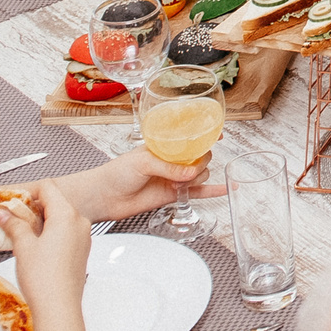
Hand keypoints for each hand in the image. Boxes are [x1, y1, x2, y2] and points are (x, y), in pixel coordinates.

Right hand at [3, 180, 92, 319]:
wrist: (60, 307)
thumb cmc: (43, 278)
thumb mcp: (23, 246)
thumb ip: (13, 224)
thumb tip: (3, 213)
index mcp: (67, 215)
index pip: (48, 188)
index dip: (28, 192)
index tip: (12, 202)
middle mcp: (80, 222)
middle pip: (56, 202)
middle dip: (33, 208)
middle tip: (13, 219)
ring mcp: (84, 236)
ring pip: (61, 218)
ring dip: (42, 222)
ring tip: (22, 235)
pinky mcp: (82, 250)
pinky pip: (66, 232)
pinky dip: (51, 233)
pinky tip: (36, 247)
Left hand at [51, 148, 223, 221]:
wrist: (103, 198)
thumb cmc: (116, 173)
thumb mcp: (142, 162)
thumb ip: (169, 167)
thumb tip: (191, 173)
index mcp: (164, 146)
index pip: (189, 136)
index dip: (205, 133)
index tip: (219, 132)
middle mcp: (172, 160)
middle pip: (200, 156)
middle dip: (201, 161)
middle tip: (187, 169)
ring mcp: (174, 177)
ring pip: (200, 174)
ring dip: (198, 178)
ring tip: (180, 184)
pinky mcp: (173, 195)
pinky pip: (198, 193)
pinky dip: (213, 191)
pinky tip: (227, 189)